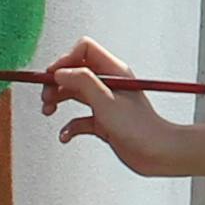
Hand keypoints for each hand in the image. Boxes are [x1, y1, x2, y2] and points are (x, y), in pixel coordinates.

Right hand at [40, 35, 195, 176]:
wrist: (158, 154)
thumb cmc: (141, 128)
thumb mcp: (106, 101)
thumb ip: (83, 82)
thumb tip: (60, 72)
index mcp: (113, 72)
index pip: (84, 50)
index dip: (66, 60)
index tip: (54, 76)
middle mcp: (108, 84)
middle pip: (74, 72)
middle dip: (56, 82)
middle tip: (46, 96)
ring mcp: (105, 103)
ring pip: (73, 94)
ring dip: (58, 100)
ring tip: (48, 111)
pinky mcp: (103, 122)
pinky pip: (79, 119)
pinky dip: (69, 127)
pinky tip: (66, 136)